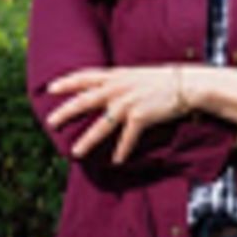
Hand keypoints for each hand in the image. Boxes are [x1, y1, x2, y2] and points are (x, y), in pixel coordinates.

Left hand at [46, 65, 187, 162]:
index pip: (85, 77)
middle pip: (84, 101)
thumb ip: (121, 81)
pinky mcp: (139, 118)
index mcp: (116, 76)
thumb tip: (109, 89)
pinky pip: (126, 139)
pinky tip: (116, 161)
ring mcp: (127, 104)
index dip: (66, 82)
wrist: (186, 85)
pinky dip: (121, 151)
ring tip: (76, 152)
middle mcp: (117, 89)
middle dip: (64, 112)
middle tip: (50, 122)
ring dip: (87, 141)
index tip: (51, 88)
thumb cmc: (166, 79)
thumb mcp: (138, 75)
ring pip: (100, 126)